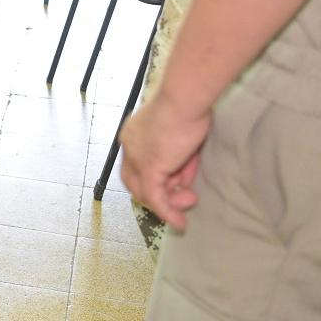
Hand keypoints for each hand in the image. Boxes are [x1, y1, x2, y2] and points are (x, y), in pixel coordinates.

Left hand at [119, 89, 211, 230]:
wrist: (186, 98)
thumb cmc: (188, 107)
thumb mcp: (183, 135)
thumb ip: (180, 158)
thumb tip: (181, 180)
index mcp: (133, 135)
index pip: (139, 165)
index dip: (160, 177)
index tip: (181, 181)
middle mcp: (129, 147)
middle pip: (137, 181)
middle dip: (162, 193)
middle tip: (186, 197)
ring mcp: (136, 158)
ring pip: (146, 191)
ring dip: (170, 202)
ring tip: (190, 201)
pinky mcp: (148, 168)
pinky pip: (155, 197)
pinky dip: (167, 211)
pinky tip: (180, 222)